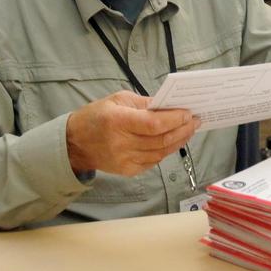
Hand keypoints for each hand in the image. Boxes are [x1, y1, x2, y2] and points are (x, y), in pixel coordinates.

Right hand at [65, 90, 198, 175]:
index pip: (154, 124)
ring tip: (188, 130)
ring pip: (161, 153)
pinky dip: (166, 151)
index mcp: (118, 121)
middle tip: (195, 121)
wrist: (75, 144)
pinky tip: (173, 141)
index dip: (174, 119)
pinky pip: (154, 161)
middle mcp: (121, 143)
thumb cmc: (96, 116)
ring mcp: (125, 160)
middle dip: (183, 129)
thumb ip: (145, 103)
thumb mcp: (118, 100)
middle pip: (161, 140)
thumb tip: (169, 106)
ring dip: (179, 141)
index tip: (188, 113)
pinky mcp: (128, 171)